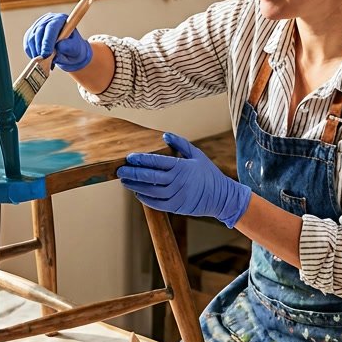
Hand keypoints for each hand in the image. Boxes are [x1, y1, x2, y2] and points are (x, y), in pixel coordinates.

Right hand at [23, 12, 92, 72]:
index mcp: (61, 19)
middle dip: (40, 48)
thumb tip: (59, 46)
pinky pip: (27, 44)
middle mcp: (48, 19)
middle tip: (43, 60)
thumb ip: (69, 47)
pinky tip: (39, 59)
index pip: (51, 27)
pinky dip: (31, 53)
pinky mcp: (31, 33)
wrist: (68, 51)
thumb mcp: (75, 49)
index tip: (47, 54)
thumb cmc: (73, 48)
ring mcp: (38, 25)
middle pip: (39, 31)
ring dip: (35, 52)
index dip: (48, 40)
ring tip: (43, 62)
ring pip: (31, 38)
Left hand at [117, 131, 251, 227]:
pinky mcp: (176, 207)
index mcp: (182, 167)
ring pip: (151, 191)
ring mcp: (176, 195)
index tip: (129, 158)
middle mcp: (178, 181)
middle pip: (150, 177)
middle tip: (119, 170)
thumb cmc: (208, 174)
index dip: (141, 160)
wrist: (222, 197)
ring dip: (136, 186)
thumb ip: (180, 144)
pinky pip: (157, 203)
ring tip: (125, 181)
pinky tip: (137, 193)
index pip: (156, 162)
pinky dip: (145, 198)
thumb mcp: (197, 155)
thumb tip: (164, 135)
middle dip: (133, 173)